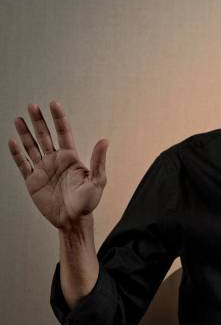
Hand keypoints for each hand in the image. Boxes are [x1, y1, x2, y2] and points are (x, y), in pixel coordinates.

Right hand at [8, 101, 108, 229]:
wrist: (73, 220)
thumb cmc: (88, 202)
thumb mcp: (98, 180)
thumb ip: (98, 160)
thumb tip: (104, 141)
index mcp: (71, 158)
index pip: (63, 133)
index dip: (58, 118)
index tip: (54, 104)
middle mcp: (56, 160)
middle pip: (44, 136)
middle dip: (38, 121)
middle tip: (32, 106)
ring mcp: (43, 169)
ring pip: (31, 146)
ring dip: (25, 133)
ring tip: (19, 119)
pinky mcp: (32, 180)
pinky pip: (23, 164)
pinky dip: (17, 153)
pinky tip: (12, 141)